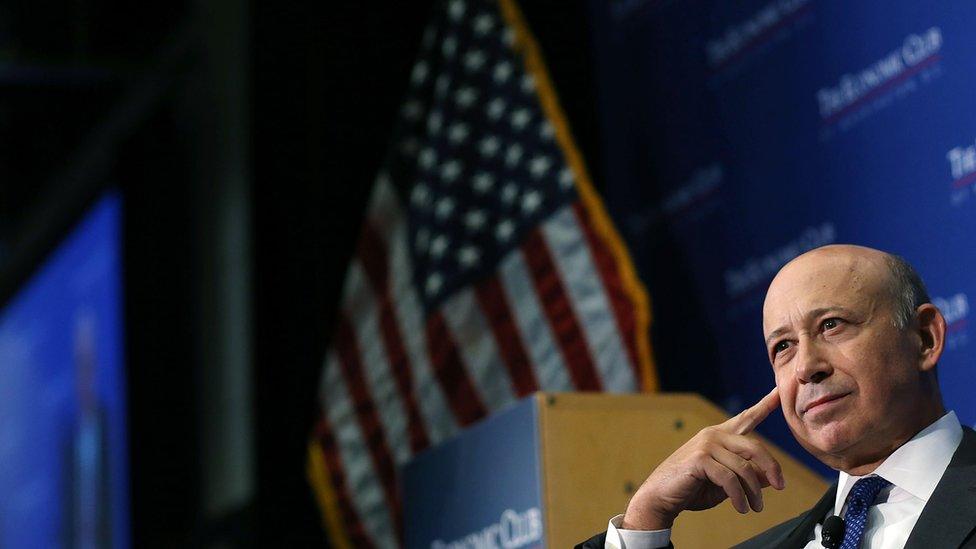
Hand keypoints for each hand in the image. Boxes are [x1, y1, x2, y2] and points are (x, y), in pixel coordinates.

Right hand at [622, 387, 785, 529]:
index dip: (764, 405)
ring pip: (744, 468)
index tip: (778, 391)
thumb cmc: (692, 489)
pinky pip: (730, 479)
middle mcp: (714, 435)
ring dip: (753, 492)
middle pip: (755, 447)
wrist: (661, 497)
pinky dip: (739, 497)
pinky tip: (741, 508)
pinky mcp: (700, 459)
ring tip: (755, 508)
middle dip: (771, 468)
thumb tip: (771, 478)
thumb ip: (745, 477)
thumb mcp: (725, 484)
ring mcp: (706, 445)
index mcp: (720, 437)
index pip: (746, 418)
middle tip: (780, 487)